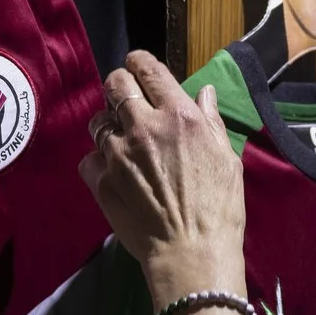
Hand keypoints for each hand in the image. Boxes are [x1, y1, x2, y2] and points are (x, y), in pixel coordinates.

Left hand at [78, 51, 247, 310]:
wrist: (192, 252)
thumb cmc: (219, 208)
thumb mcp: (227, 158)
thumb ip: (211, 120)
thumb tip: (204, 93)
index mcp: (179, 115)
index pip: (148, 69)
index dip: (139, 62)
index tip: (138, 66)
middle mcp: (144, 126)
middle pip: (115, 84)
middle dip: (118, 85)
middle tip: (124, 98)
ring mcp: (118, 153)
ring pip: (97, 121)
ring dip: (107, 125)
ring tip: (120, 140)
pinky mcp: (101, 180)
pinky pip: (88, 158)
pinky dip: (98, 162)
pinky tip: (113, 173)